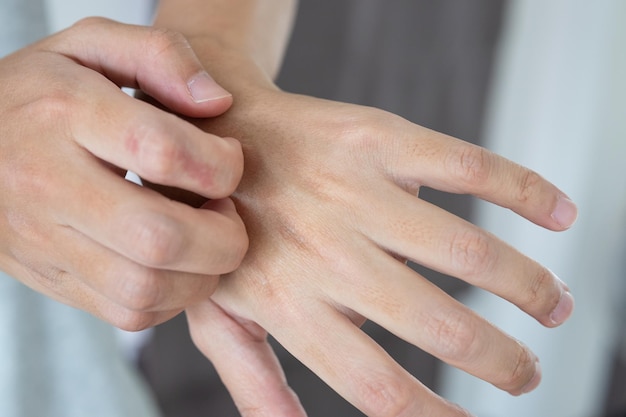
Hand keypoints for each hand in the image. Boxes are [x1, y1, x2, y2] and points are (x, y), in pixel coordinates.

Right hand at [0, 18, 246, 330]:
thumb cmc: (47, 90)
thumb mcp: (94, 45)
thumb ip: (160, 55)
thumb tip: (216, 103)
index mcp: (62, 113)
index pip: (162, 151)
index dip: (221, 165)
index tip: (228, 161)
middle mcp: (46, 182)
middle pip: (159, 236)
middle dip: (224, 236)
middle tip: (227, 213)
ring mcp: (42, 239)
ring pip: (144, 289)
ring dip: (202, 275)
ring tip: (206, 239)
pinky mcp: (50, 277)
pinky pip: (128, 313)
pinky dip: (172, 297)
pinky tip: (176, 263)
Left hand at [186, 88, 576, 415]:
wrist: (215, 135)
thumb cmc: (222, 230)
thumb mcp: (217, 314)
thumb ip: (254, 380)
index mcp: (288, 305)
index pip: (381, 388)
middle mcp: (325, 253)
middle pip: (441, 328)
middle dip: (503, 361)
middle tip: (526, 371)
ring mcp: (354, 192)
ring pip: (469, 253)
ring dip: (529, 287)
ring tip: (555, 306)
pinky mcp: (377, 139)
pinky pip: (467, 167)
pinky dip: (526, 191)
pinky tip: (559, 214)